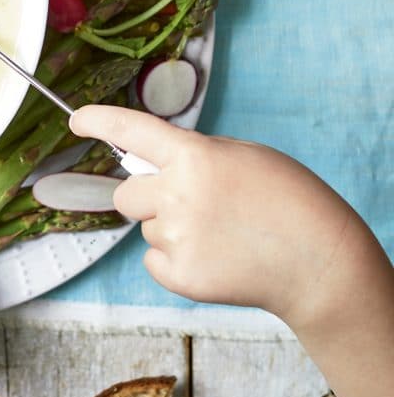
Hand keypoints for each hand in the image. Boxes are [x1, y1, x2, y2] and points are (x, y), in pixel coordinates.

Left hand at [70, 105, 372, 331]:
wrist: (319, 262)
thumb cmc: (289, 202)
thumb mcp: (244, 157)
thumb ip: (195, 157)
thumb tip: (156, 165)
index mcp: (195, 157)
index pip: (131, 131)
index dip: (99, 122)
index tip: (77, 120)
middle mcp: (177, 195)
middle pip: (126, 194)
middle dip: (146, 198)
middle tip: (188, 205)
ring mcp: (176, 238)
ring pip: (146, 229)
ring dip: (170, 229)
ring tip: (220, 235)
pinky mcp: (180, 276)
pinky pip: (154, 262)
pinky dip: (176, 261)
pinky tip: (215, 257)